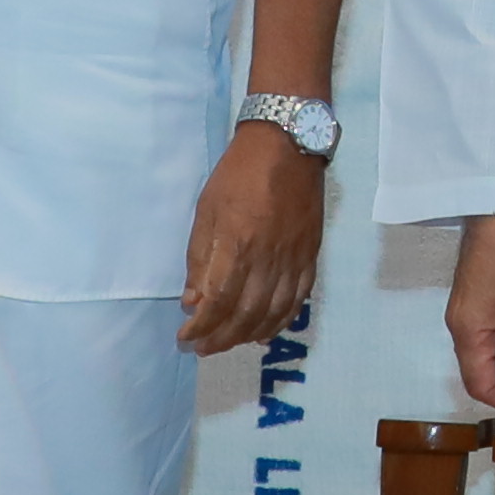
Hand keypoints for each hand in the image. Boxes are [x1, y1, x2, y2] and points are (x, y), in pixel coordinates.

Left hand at [180, 124, 328, 356]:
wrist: (287, 145)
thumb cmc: (238, 174)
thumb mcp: (206, 209)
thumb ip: (199, 258)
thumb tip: (193, 302)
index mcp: (237, 244)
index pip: (217, 301)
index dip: (201, 327)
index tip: (185, 337)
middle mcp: (267, 258)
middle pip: (245, 314)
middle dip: (220, 338)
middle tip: (202, 349)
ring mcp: (293, 259)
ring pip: (272, 313)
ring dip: (248, 335)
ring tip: (229, 343)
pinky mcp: (310, 255)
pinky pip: (298, 299)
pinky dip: (281, 321)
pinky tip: (265, 332)